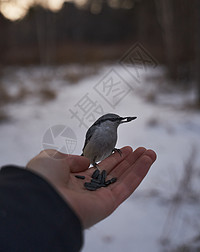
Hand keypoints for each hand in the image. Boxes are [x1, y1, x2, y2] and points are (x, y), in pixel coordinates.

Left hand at [26, 146, 155, 228]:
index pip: (100, 168)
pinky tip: (148, 160)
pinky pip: (127, 186)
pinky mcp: (108, 204)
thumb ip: (69, 158)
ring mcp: (99, 197)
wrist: (41, 199)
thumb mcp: (52, 158)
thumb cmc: (43, 178)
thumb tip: (85, 161)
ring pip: (124, 179)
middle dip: (129, 161)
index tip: (126, 149)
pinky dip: (139, 172)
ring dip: (138, 165)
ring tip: (150, 152)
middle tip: (142, 149)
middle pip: (115, 173)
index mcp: (75, 179)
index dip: (114, 158)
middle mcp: (88, 189)